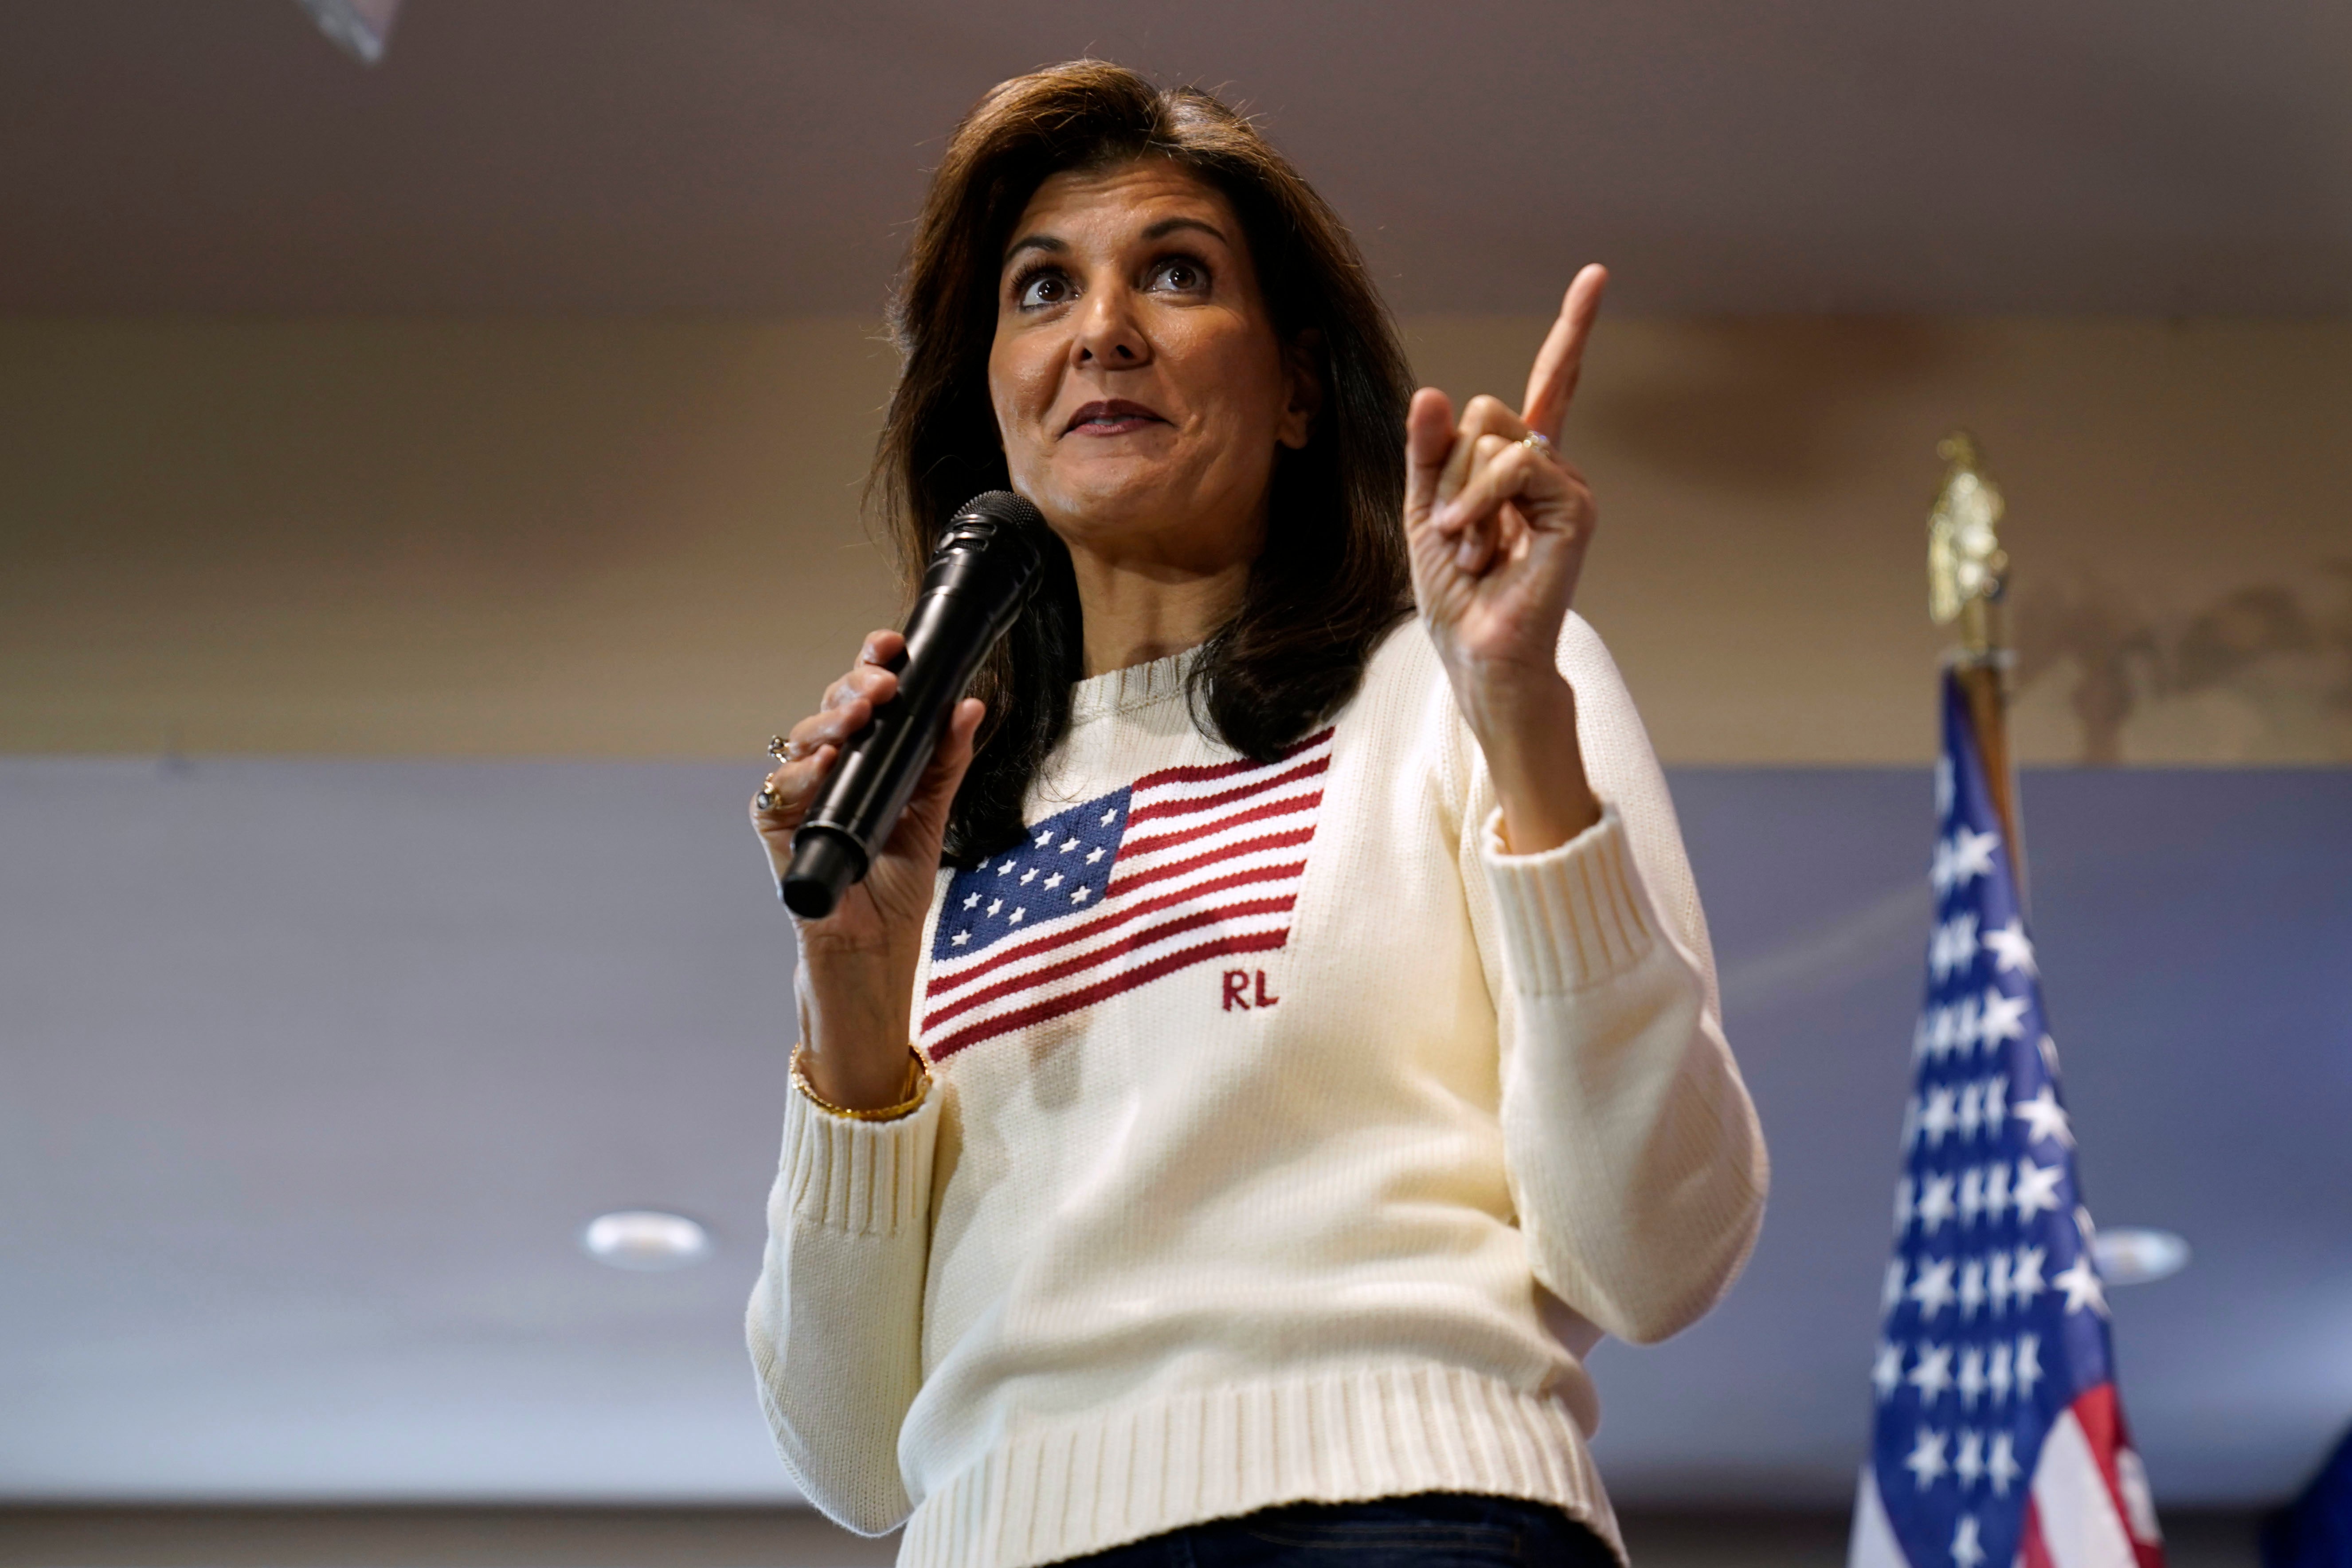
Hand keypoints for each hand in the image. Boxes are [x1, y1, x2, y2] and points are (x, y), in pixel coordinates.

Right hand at [751, 628, 982, 1106]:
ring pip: (800, 742)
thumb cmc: (895, 889)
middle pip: (829, 712)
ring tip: (859, 717)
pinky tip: (824, 765)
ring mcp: (798, 800)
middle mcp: (827, 772)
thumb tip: (971, 705)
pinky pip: (777, 793)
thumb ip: (946, 762)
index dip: (871, 667)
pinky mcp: (778, 832)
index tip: (891, 646)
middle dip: (853, 689)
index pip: (862, 701)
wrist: (873, 954)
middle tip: (881, 686)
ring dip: (829, 724)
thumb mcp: (931, 817)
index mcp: (864, 761)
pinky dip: (800, 776)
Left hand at [1405, 264, 1607, 850]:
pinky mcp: (1578, 507)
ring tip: (1470, 550)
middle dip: (1450, 469)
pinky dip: (1481, 503)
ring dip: (1461, 497)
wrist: (1479, 652)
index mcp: (1518, 465)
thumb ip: (1427, 451)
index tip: (1597, 275)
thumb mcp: (1425, 508)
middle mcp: (1550, 467)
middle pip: (1486, 412)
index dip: (1573, 330)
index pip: (1548, 385)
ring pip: (1493, 439)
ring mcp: (1568, 485)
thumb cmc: (1455, 594)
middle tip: (1458, 534)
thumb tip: (1434, 392)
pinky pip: (1516, 465)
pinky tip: (1483, 548)